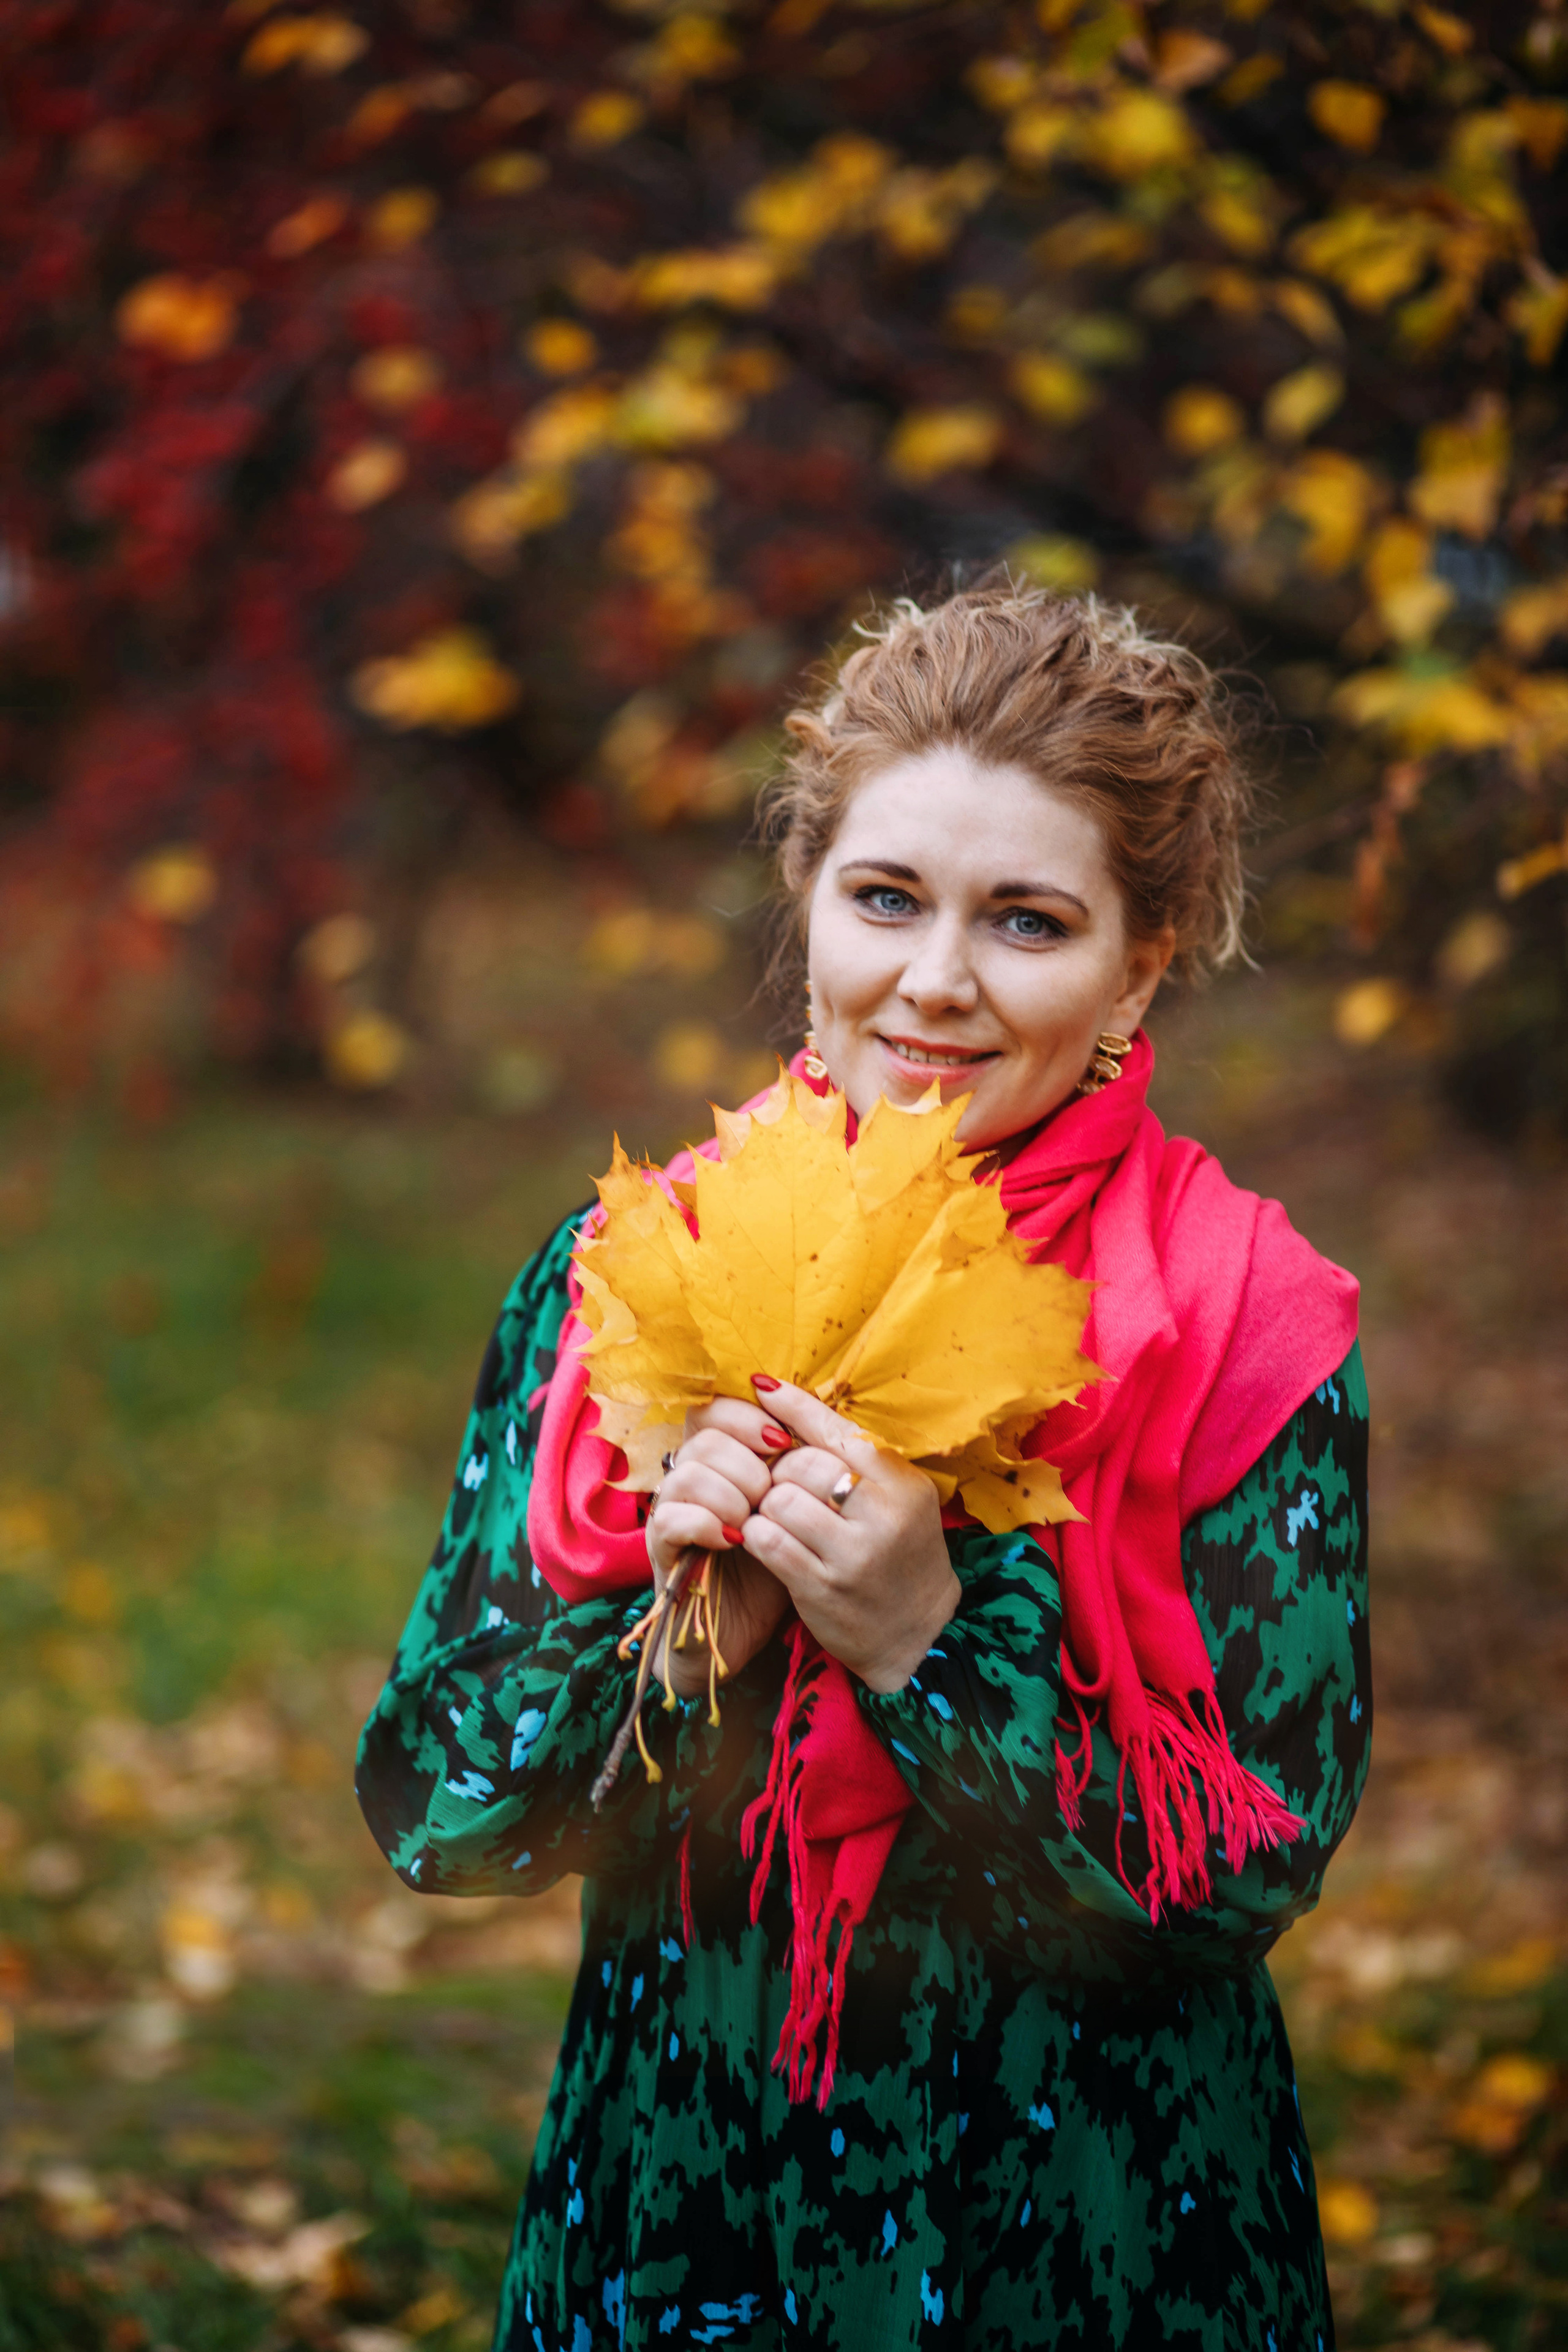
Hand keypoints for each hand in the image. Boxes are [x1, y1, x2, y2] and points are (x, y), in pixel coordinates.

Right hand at [647, 1397, 791, 1698]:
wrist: (744, 1631)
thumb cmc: (777, 1567)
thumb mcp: (796, 1513)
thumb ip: (801, 1471)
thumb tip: (827, 1427)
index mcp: (722, 1461)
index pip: (716, 1408)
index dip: (747, 1415)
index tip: (783, 1439)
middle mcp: (690, 1478)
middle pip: (704, 1434)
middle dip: (746, 1459)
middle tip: (771, 1492)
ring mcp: (671, 1512)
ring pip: (687, 1472)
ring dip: (729, 1492)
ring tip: (753, 1520)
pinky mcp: (660, 1550)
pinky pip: (670, 1517)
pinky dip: (705, 1523)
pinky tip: (734, 1540)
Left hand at [740, 1379, 959, 1693]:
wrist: (918, 1632)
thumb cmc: (899, 1551)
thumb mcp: (897, 1497)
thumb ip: (857, 1458)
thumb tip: (795, 1404)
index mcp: (902, 1484)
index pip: (837, 1431)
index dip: (794, 1405)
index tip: (761, 1386)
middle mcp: (882, 1516)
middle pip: (800, 1465)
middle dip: (780, 1470)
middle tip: (783, 1485)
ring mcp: (852, 1555)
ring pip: (779, 1501)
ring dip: (767, 1506)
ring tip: (778, 1516)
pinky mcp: (822, 1588)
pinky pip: (767, 1541)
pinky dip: (758, 1535)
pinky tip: (767, 1539)